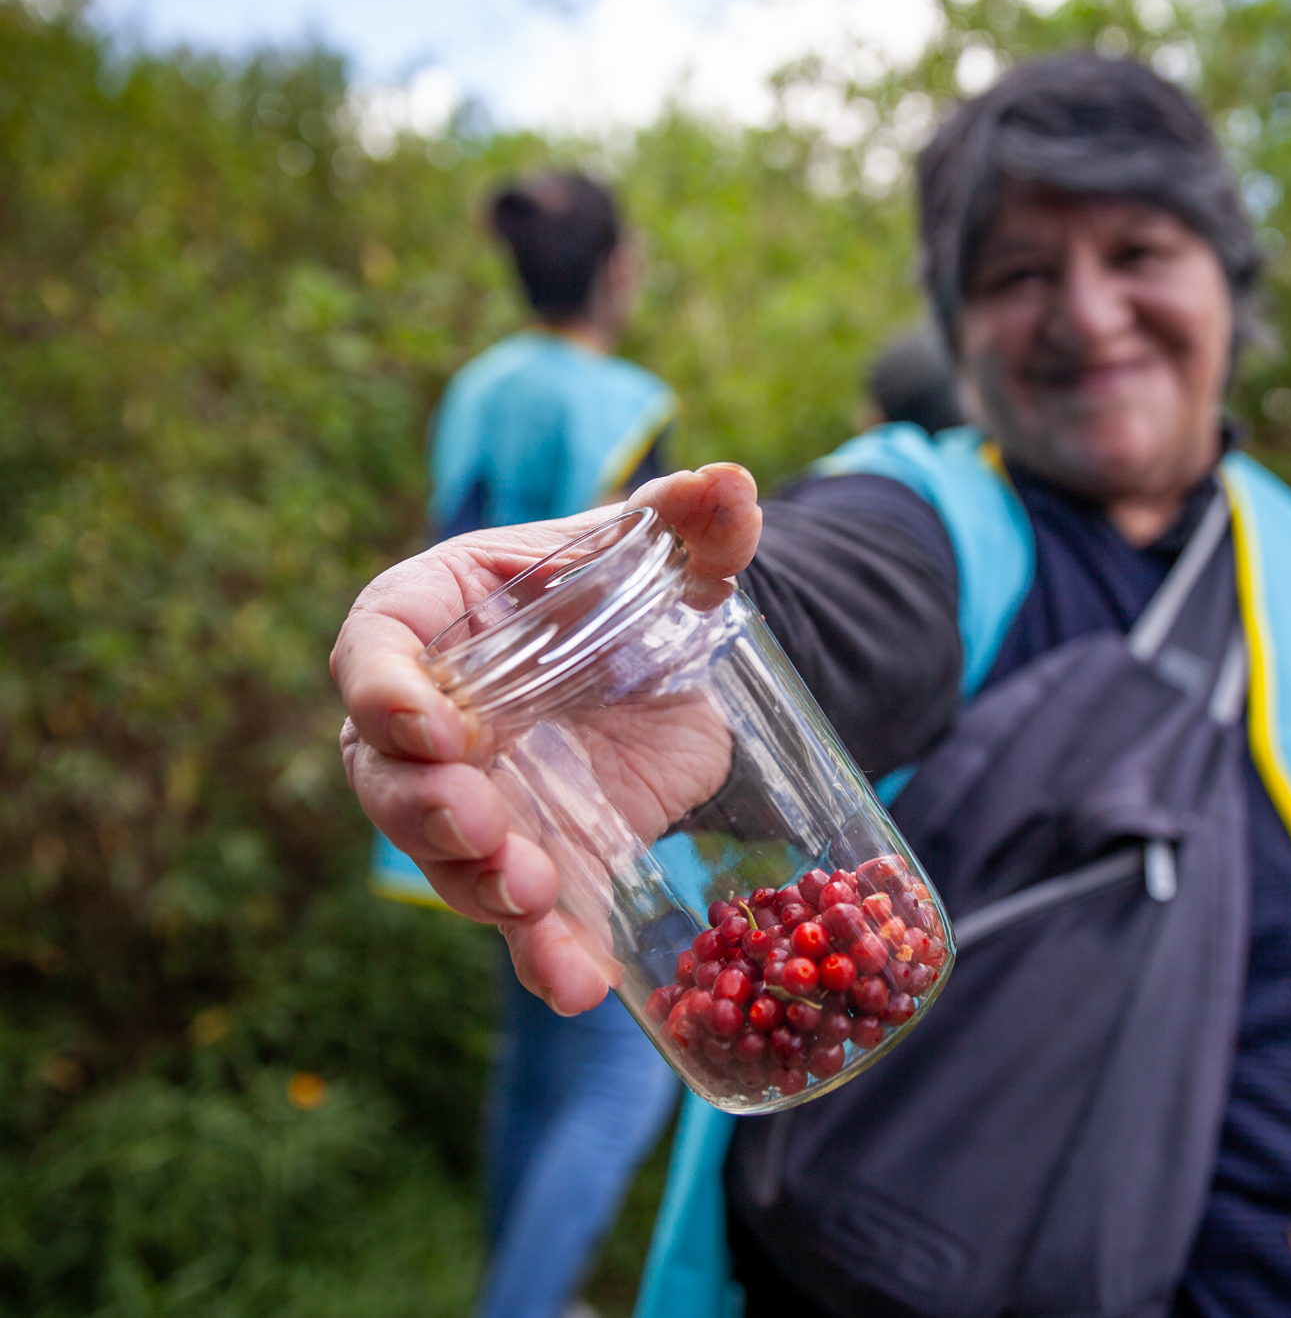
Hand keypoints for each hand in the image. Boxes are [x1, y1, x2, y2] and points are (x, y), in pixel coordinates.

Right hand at [332, 464, 760, 1012]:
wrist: (677, 672)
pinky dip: (543, 957)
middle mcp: (433, 719)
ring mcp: (475, 801)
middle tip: (490, 828)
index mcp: (438, 618)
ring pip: (443, 859)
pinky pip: (521, 922)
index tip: (433, 725)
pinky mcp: (533, 862)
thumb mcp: (663, 554)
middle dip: (428, 809)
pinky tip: (578, 986)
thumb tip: (733, 485)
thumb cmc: (629, 593)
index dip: (385, 690)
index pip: (375, 648)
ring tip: (539, 901)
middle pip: (386, 774)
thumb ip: (690, 520)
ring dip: (481, 887)